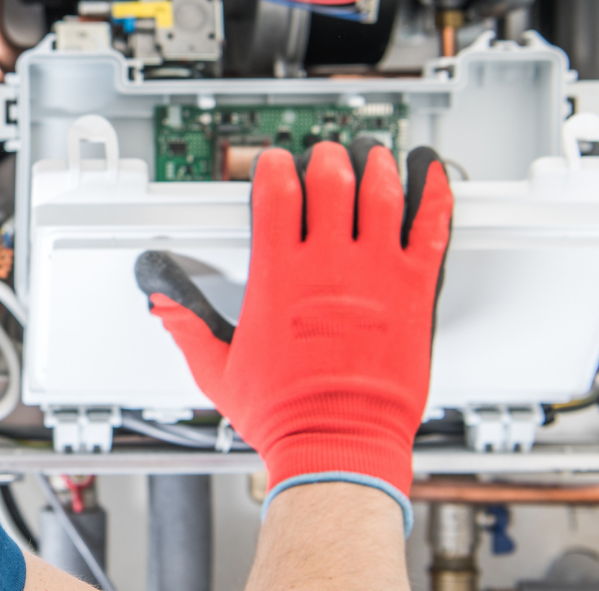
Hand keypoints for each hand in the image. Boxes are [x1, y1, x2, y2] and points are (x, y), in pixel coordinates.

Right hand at [137, 139, 452, 505]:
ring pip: (381, 193)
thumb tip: (164, 306)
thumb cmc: (285, 414)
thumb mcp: (217, 370)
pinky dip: (434, 194)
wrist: (338, 444)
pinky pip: (431, 229)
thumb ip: (188, 327)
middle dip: (326, 158)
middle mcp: (327, 266)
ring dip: (377, 165)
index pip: (275, 193)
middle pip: (330, 180)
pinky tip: (433, 175)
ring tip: (373, 155)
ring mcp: (375, 274)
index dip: (273, 167)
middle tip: (326, 156)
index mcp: (278, 276)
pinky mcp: (414, 292)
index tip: (274, 163)